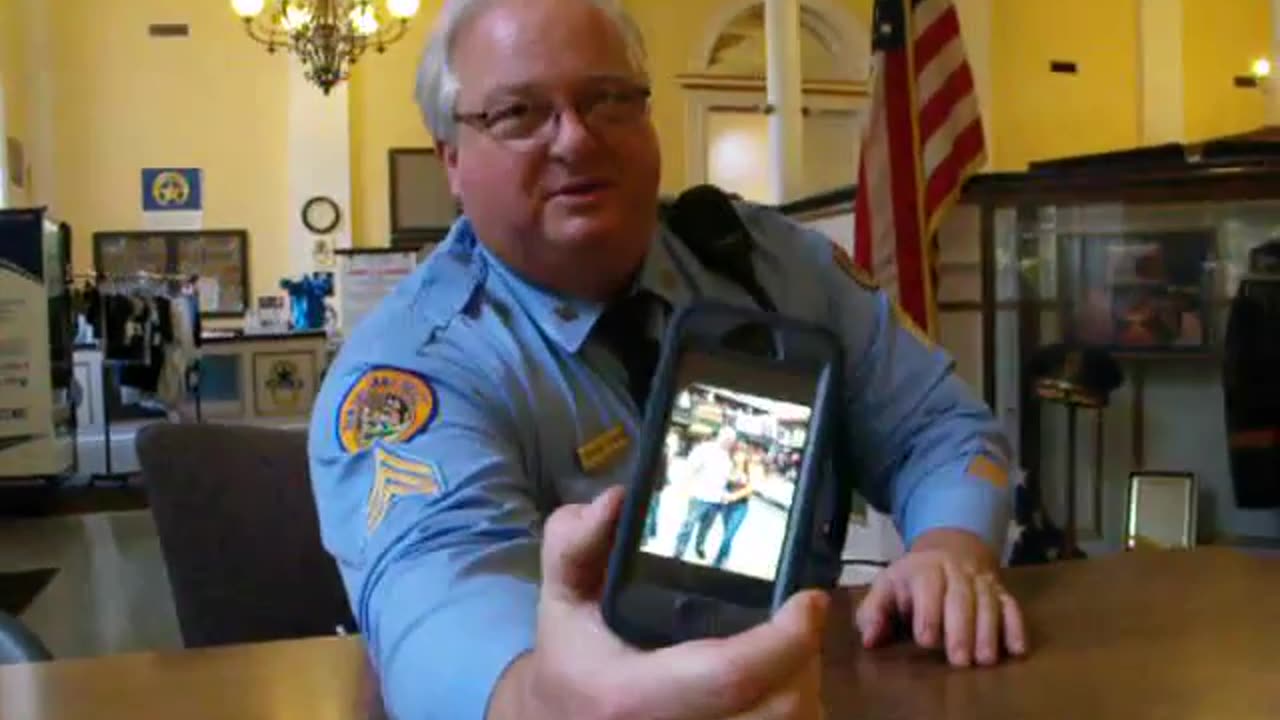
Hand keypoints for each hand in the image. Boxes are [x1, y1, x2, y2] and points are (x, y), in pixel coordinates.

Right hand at [490, 486, 828, 719]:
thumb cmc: (573, 658)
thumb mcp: (561, 596)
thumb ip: (575, 543)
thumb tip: (617, 499)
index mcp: (634, 695)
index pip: (731, 675)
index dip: (785, 639)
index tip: (809, 598)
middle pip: (779, 707)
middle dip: (804, 657)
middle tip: (801, 616)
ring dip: (805, 686)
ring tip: (792, 646)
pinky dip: (795, 710)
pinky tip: (780, 681)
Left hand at [854, 528, 1027, 667]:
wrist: (949, 548)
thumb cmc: (911, 579)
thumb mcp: (886, 587)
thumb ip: (874, 612)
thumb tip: (869, 641)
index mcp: (924, 569)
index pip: (928, 588)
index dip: (927, 614)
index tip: (926, 641)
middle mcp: (956, 571)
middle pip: (961, 598)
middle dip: (961, 629)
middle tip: (960, 660)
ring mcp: (981, 580)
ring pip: (989, 603)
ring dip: (989, 632)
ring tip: (986, 660)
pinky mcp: (1000, 591)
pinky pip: (1012, 606)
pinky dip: (1016, 626)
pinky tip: (1017, 650)